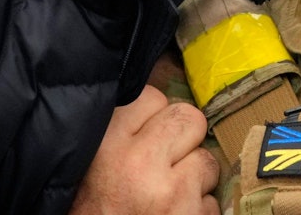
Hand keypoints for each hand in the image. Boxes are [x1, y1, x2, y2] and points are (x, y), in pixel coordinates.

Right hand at [70, 86, 218, 214]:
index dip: (153, 119)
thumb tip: (155, 110)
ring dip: (195, 179)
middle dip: (184, 140)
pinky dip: (198, 211)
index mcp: (105, 143)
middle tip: (165, 162)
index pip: (152, 98)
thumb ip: (117, 134)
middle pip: (188, 118)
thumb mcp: (87, 166)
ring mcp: (170, 192)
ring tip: (167, 197)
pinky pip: (212, 202)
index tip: (145, 138)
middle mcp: (139, 162)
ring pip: (207, 160)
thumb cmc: (90, 212)